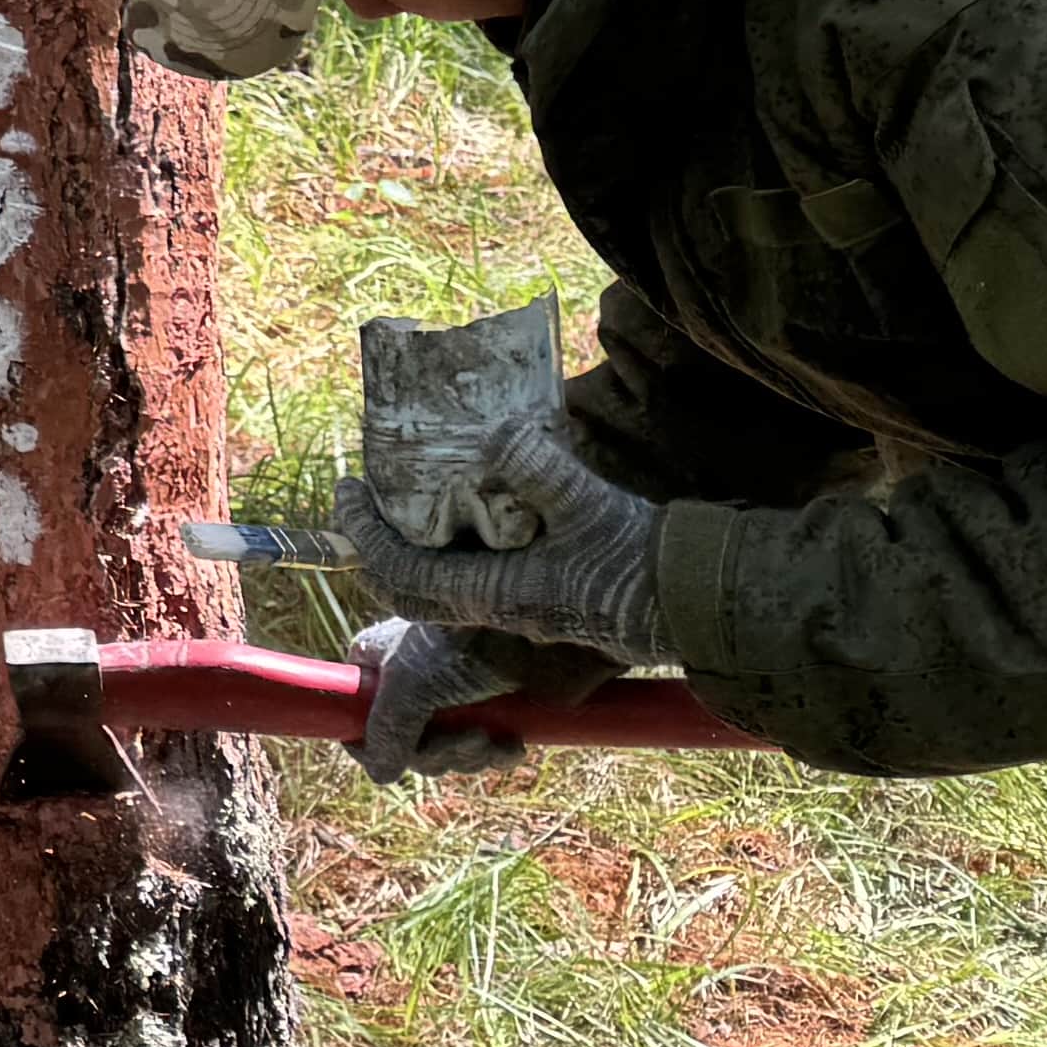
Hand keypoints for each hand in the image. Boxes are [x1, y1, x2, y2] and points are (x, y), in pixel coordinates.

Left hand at [333, 410, 665, 663]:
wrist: (701, 604)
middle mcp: (498, 613)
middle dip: (377, 551)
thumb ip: (540, 470)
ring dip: (419, 552)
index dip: (364, 534)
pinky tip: (479, 513)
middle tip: (364, 501)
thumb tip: (497, 432)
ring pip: (445, 593)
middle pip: (410, 596)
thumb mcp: (591, 504)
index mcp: (493, 596)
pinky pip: (482, 587)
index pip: (401, 573)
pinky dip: (464, 553)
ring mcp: (522, 613)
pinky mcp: (546, 605)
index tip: (345, 490)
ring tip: (413, 500)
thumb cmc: (644, 561)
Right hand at [350, 617, 533, 784]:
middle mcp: (413, 683)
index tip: (396, 759)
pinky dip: (498, 753)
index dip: (373, 745)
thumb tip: (380, 775)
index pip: (356, 715)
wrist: (532, 629)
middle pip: (408, 744)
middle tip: (465, 738)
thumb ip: (387, 731)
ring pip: (450, 752)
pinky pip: (485, 750)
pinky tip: (512, 743)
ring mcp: (455, 698)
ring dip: (472, 755)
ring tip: (490, 737)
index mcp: (379, 666)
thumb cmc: (459, 644)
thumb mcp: (409, 686)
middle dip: (440, 752)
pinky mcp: (493, 709)